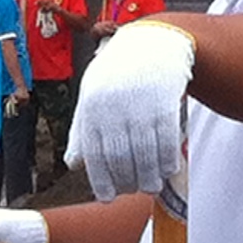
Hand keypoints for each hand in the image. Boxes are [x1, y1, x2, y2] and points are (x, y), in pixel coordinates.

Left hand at [67, 20, 195, 199]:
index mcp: (92, 109)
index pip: (94, 154)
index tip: (108, 198)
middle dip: (127, 181)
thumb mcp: (91, 97)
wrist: (150, 45)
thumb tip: (73, 165)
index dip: (101, 180)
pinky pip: (166, 139)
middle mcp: (113, 108)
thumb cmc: (116, 76)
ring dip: (149, 176)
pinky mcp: (164, 101)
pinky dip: (168, 159)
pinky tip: (169, 169)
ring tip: (151, 186)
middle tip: (134, 191)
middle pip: (120, 157)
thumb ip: (82, 131)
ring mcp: (139, 105)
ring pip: (145, 152)